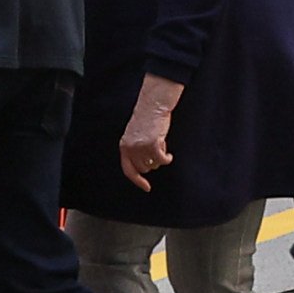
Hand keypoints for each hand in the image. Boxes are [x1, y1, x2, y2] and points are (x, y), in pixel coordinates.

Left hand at [119, 76, 185, 191]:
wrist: (153, 104)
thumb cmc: (146, 118)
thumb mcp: (135, 135)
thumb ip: (136, 149)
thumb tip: (146, 167)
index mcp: (124, 146)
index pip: (128, 170)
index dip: (137, 181)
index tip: (147, 188)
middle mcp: (130, 149)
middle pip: (144, 169)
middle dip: (152, 163)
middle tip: (157, 150)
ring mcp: (141, 148)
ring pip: (154, 165)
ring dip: (159, 158)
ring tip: (161, 145)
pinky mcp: (153, 145)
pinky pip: (162, 160)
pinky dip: (167, 158)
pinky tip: (169, 154)